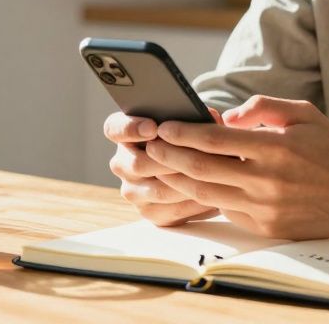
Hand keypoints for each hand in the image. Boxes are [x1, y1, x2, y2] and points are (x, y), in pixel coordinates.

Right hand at [104, 110, 222, 226]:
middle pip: (137, 164)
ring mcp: (133, 190)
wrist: (192, 169)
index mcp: (123, 134)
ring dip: (186, 182)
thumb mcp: (186, 121)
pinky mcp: (149, 212)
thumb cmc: (187, 137)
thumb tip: (210, 117)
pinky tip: (214, 193)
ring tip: (212, 174)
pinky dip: (195, 202)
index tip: (152, 127)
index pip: (114, 128)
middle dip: (169, 160)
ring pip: (158, 190)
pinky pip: (172, 211)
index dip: (131, 128)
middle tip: (194, 155)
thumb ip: (193, 116)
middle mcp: (121, 163)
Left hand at [147, 96, 328, 239]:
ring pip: (207, 194)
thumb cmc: (328, 147)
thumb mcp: (302, 113)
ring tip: (162, 164)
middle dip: (170, 155)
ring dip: (179, 178)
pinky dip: (205, 195)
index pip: (216, 140)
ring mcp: (266, 208)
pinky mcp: (266, 227)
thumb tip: (226, 115)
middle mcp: (268, 180)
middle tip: (151, 144)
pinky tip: (192, 183)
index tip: (164, 125)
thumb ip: (263, 106)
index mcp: (276, 148)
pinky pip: (226, 209)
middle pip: (203, 169)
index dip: (184, 132)